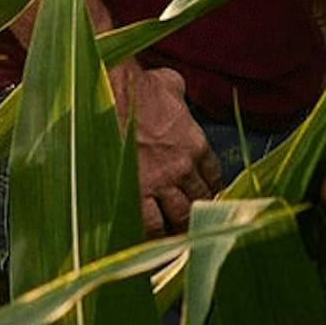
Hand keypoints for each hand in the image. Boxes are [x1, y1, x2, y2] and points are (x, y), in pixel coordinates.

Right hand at [114, 62, 216, 234]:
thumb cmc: (138, 85)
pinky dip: (155, 235)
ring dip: (180, 227)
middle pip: (200, 201)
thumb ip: (179, 96)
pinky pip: (151, 224)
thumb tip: (175, 92)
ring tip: (175, 235)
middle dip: (199, 212)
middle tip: (194, 222)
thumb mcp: (170, 84)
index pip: (213, 177)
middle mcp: (183, 167)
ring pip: (180, 217)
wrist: (112, 92)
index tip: (206, 196)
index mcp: (196, 144)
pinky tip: (154, 239)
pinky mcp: (136, 191)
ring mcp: (160, 182)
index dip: (210, 189)